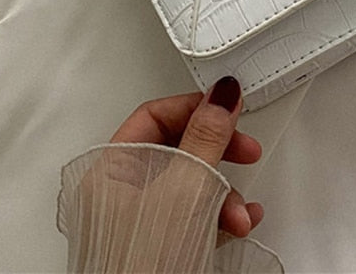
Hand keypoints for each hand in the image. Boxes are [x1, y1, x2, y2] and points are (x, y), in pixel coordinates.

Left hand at [110, 77, 264, 237]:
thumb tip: (220, 98)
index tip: (228, 106)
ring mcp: (142, 219)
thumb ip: (205, 139)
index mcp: (112, 169)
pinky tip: (239, 219)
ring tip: (239, 209)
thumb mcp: (184, 188)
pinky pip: (195, 214)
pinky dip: (220, 214)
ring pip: (191, 185)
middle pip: (178, 149)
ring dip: (224, 192)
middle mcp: (121, 192)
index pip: (154, 116)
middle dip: (219, 153)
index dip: (196, 108)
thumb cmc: (142, 261)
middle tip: (244, 149)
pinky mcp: (161, 244)